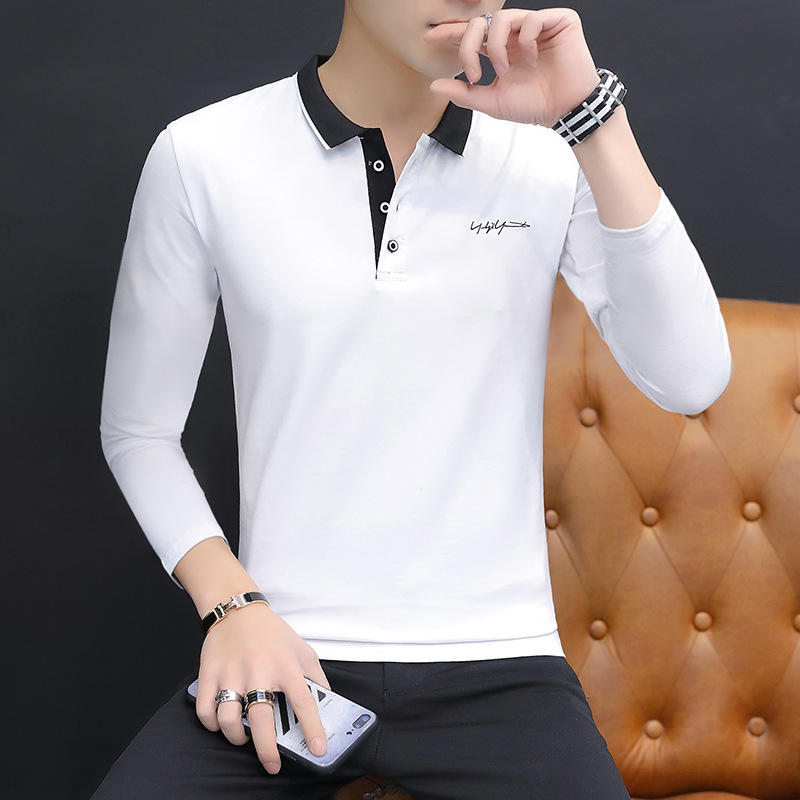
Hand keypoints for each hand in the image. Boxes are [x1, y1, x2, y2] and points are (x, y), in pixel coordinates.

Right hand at [195, 602, 329, 773]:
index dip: (312, 728)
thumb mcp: (302, 650)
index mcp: (286, 665)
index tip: (318, 749)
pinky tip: (223, 723)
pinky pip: (206, 712)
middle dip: (268, 750)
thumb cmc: (271, 633)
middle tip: (273, 764)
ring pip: (229, 720)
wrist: (237, 610)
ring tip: (245, 738)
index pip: (304, 701)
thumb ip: (316, 678)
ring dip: (237, 737)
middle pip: (262, 719)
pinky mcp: (209, 674)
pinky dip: (213, 725)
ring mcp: (231, 673)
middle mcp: (258, 670)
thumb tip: (328, 706)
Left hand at [426, 8, 599, 126]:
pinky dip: (525, 40)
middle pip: (481, 22)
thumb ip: (465, 94)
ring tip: (504, 72)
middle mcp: (516, 34)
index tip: (431, 38)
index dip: (452, 33)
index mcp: (502, 49)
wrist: (566, 110)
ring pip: (503, 18)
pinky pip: (532, 19)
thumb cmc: (534, 105)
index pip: (473, 35)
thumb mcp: (493, 102)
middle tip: (473, 74)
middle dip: (469, 46)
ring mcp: (536, 26)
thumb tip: (435, 85)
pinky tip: (532, 61)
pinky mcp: (558, 21)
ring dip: (496, 47)